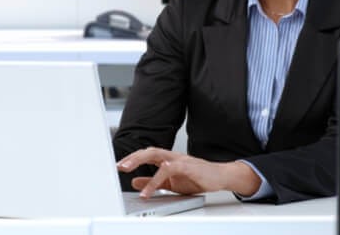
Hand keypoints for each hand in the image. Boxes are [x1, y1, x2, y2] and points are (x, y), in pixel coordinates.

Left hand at [117, 147, 260, 197]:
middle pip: (148, 151)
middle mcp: (172, 156)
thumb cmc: (199, 178)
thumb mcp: (172, 183)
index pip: (147, 154)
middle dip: (132, 157)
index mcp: (168, 159)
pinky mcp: (186, 166)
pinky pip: (167, 170)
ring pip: (155, 154)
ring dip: (139, 161)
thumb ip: (154, 182)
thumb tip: (135, 182)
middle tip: (119, 166)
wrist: (221, 176)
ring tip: (126, 170)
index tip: (119, 165)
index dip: (132, 158)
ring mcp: (179, 159)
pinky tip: (147, 189)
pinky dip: (155, 179)